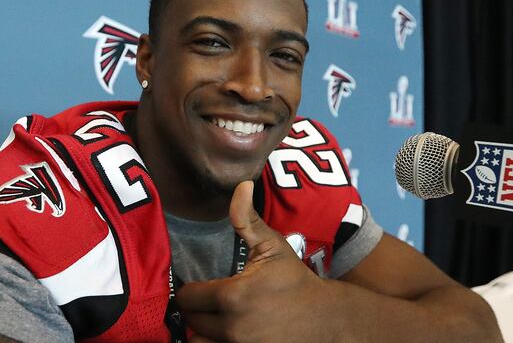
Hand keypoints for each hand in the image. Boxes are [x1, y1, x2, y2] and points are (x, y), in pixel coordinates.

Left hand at [175, 181, 333, 342]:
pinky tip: (224, 331)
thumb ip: (247, 219)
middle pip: (190, 321)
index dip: (190, 289)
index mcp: (232, 296)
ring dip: (202, 331)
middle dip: (196, 310)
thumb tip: (241, 185)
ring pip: (198, 342)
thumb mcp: (273, 247)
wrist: (326, 320)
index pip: (187, 297)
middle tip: (208, 300)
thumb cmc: (295, 281)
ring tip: (214, 318)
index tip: (200, 286)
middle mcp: (232, 328)